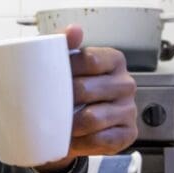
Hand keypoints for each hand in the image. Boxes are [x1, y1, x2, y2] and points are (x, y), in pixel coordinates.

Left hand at [35, 24, 137, 172]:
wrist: (71, 122)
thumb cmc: (68, 87)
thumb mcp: (62, 62)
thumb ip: (63, 42)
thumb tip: (74, 29)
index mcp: (113, 60)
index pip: (89, 59)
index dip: (66, 68)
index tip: (48, 77)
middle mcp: (126, 83)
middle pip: (88, 89)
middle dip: (63, 100)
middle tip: (44, 106)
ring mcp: (129, 110)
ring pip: (93, 119)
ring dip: (69, 125)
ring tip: (54, 126)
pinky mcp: (128, 134)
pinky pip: (102, 141)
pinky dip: (82, 143)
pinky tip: (70, 141)